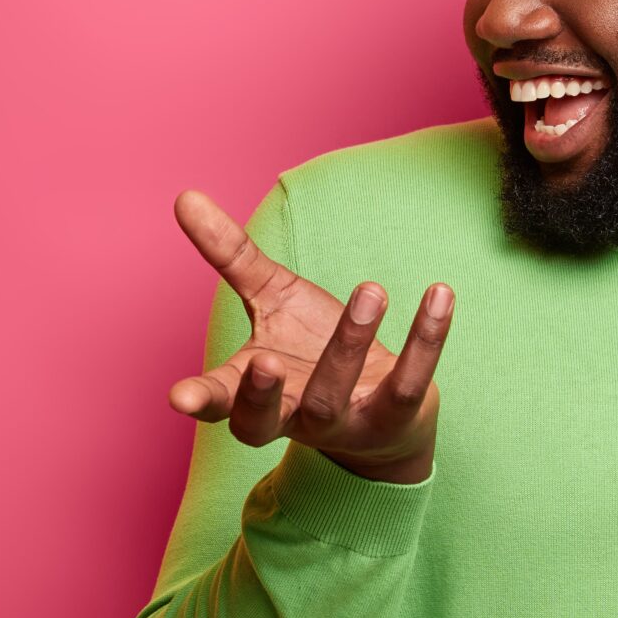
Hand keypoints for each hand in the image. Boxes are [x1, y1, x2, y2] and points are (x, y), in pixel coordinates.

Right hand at [166, 189, 453, 483]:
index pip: (219, 399)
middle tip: (263, 361)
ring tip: (369, 290)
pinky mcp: (394, 416)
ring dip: (350, 345)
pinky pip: (410, 383)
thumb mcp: (271, 297)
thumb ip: (230, 255)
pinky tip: (439, 294)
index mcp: (253, 389)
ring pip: (334, 395)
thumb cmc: (311, 349)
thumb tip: (184, 196)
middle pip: (264, 421)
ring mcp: (342, 421)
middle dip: (261, 396)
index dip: (200, 399)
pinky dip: (426, 341)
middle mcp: (290, 414)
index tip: (178, 397)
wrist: (384, 415)